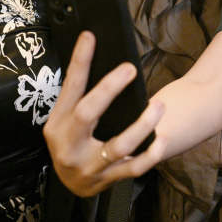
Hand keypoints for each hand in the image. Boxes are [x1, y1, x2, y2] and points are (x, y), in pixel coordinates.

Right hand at [44, 32, 168, 197]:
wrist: (69, 183)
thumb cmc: (72, 141)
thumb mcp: (66, 119)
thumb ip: (80, 96)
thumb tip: (99, 56)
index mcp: (58, 123)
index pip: (70, 87)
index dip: (80, 61)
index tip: (90, 37)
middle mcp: (70, 145)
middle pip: (87, 113)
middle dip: (108, 89)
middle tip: (129, 69)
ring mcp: (89, 166)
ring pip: (118, 145)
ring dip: (142, 125)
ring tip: (159, 106)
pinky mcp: (108, 180)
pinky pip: (134, 168)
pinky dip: (151, 154)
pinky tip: (163, 138)